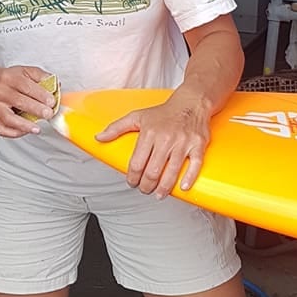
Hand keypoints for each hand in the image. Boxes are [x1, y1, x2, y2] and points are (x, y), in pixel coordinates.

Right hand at [0, 66, 56, 138]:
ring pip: (8, 118)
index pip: (25, 86)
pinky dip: (15, 132)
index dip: (40, 95)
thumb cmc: (9, 79)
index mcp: (8, 78)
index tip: (51, 101)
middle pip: (18, 101)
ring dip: (24, 125)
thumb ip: (41, 77)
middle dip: (36, 110)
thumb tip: (56, 86)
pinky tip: (25, 131)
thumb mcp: (24, 71)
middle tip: (48, 114)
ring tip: (37, 128)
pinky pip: (2, 129)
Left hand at [95, 95, 210, 197]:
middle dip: (146, 185)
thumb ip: (116, 128)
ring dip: (163, 188)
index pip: (137, 163)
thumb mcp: (137, 116)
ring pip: (171, 172)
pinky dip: (189, 178)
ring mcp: (183, 142)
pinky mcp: (198, 144)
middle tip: (145, 189)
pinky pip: (195, 165)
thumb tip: (98, 138)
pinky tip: (182, 187)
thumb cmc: (163, 113)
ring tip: (158, 194)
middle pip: (153, 171)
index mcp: (149, 132)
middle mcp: (165, 138)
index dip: (132, 177)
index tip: (132, 182)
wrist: (190, 102)